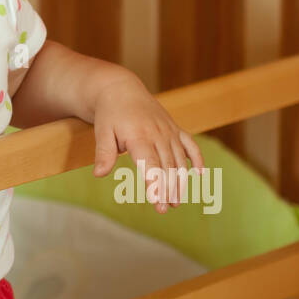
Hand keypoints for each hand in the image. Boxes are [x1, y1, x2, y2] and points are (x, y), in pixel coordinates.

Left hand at [90, 73, 204, 212]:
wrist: (121, 89)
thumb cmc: (109, 113)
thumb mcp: (101, 131)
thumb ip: (103, 153)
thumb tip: (99, 174)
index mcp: (139, 136)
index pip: (150, 165)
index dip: (156, 185)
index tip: (159, 204)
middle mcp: (158, 134)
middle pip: (166, 167)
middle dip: (168, 190)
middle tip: (167, 209)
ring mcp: (168, 131)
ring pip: (178, 160)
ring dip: (180, 181)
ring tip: (176, 202)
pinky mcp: (174, 128)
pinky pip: (190, 144)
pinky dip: (197, 159)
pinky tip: (200, 175)